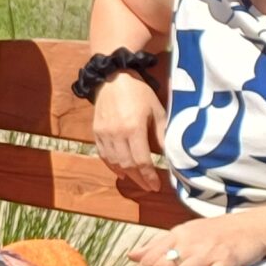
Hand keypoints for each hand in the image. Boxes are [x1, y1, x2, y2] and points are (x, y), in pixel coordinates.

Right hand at [94, 76, 169, 194]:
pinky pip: (103, 154)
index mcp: (134, 128)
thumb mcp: (157, 111)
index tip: (157, 186)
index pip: (141, 160)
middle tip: (149, 187)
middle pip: (128, 165)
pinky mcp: (96, 132)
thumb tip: (169, 154)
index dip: (149, 176)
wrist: (113, 78)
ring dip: (126, 174)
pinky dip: (112, 165)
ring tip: (137, 181)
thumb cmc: (139, 93)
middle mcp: (117, 134)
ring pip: (114, 162)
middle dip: (139, 179)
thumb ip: (162, 134)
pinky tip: (121, 172)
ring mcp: (104, 133)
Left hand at [126, 208, 265, 265]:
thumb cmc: (216, 232)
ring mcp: (209, 251)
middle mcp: (190, 242)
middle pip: (163, 265)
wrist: (254, 226)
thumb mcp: (184, 233)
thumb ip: (158, 244)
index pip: (151, 256)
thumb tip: (132, 256)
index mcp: (177, 234)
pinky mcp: (228, 260)